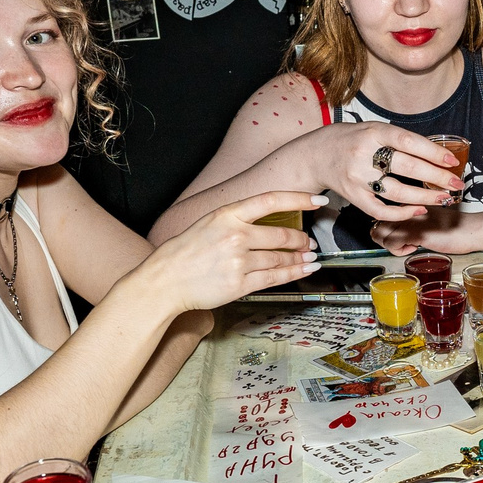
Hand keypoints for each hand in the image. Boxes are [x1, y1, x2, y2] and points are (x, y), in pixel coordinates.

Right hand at [133, 190, 319, 311]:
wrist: (164, 281)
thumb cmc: (185, 252)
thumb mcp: (208, 224)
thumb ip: (236, 220)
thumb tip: (267, 220)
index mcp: (226, 215)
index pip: (271, 201)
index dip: (299, 199)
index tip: (317, 200)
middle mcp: (235, 235)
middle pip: (281, 234)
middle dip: (300, 239)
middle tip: (309, 241)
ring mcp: (238, 260)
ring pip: (280, 258)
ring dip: (299, 258)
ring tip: (309, 257)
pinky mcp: (239, 283)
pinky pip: (274, 278)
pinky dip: (293, 274)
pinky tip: (302, 270)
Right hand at [314, 122, 462, 220]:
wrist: (313, 155)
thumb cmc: (349, 140)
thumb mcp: (372, 129)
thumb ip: (397, 140)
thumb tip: (434, 153)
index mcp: (372, 132)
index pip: (408, 141)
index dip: (433, 152)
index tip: (452, 161)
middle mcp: (364, 154)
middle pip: (407, 167)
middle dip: (436, 177)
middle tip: (457, 184)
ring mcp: (357, 178)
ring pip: (397, 192)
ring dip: (425, 197)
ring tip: (444, 198)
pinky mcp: (353, 196)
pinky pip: (381, 210)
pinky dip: (402, 213)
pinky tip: (419, 210)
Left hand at [370, 209, 482, 254]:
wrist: (472, 229)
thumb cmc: (455, 227)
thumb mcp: (430, 221)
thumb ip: (414, 222)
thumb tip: (402, 233)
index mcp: (410, 204)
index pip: (383, 215)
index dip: (386, 229)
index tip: (399, 236)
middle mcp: (406, 209)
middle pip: (376, 224)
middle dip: (384, 239)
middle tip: (400, 243)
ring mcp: (410, 219)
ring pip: (380, 234)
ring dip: (391, 245)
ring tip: (408, 246)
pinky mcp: (416, 231)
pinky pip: (393, 243)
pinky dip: (400, 250)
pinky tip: (415, 248)